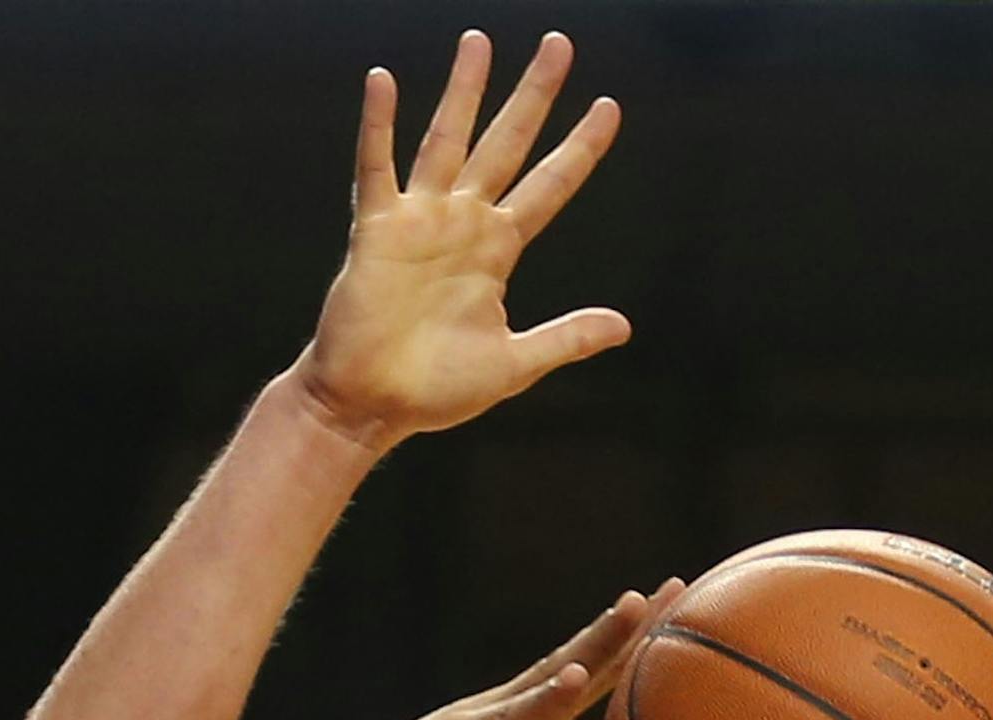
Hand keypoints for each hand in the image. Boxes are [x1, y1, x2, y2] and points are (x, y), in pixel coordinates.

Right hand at [292, 582, 680, 719]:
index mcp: (515, 718)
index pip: (582, 670)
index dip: (631, 638)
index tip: (678, 593)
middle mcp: (490, 717)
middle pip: (553, 674)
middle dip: (600, 641)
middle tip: (647, 599)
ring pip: (507, 719)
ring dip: (543, 697)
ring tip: (580, 672)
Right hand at [293, 29, 629, 451]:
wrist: (369, 407)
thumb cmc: (433, 392)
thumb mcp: (513, 366)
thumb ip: (565, 339)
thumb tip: (622, 326)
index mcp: (495, 252)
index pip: (548, 186)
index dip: (579, 149)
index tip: (608, 107)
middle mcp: (461, 225)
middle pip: (506, 144)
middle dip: (533, 95)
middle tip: (559, 44)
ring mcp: (419, 222)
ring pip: (447, 140)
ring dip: (463, 90)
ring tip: (480, 40)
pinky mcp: (377, 231)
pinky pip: (376, 167)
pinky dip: (377, 125)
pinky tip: (384, 82)